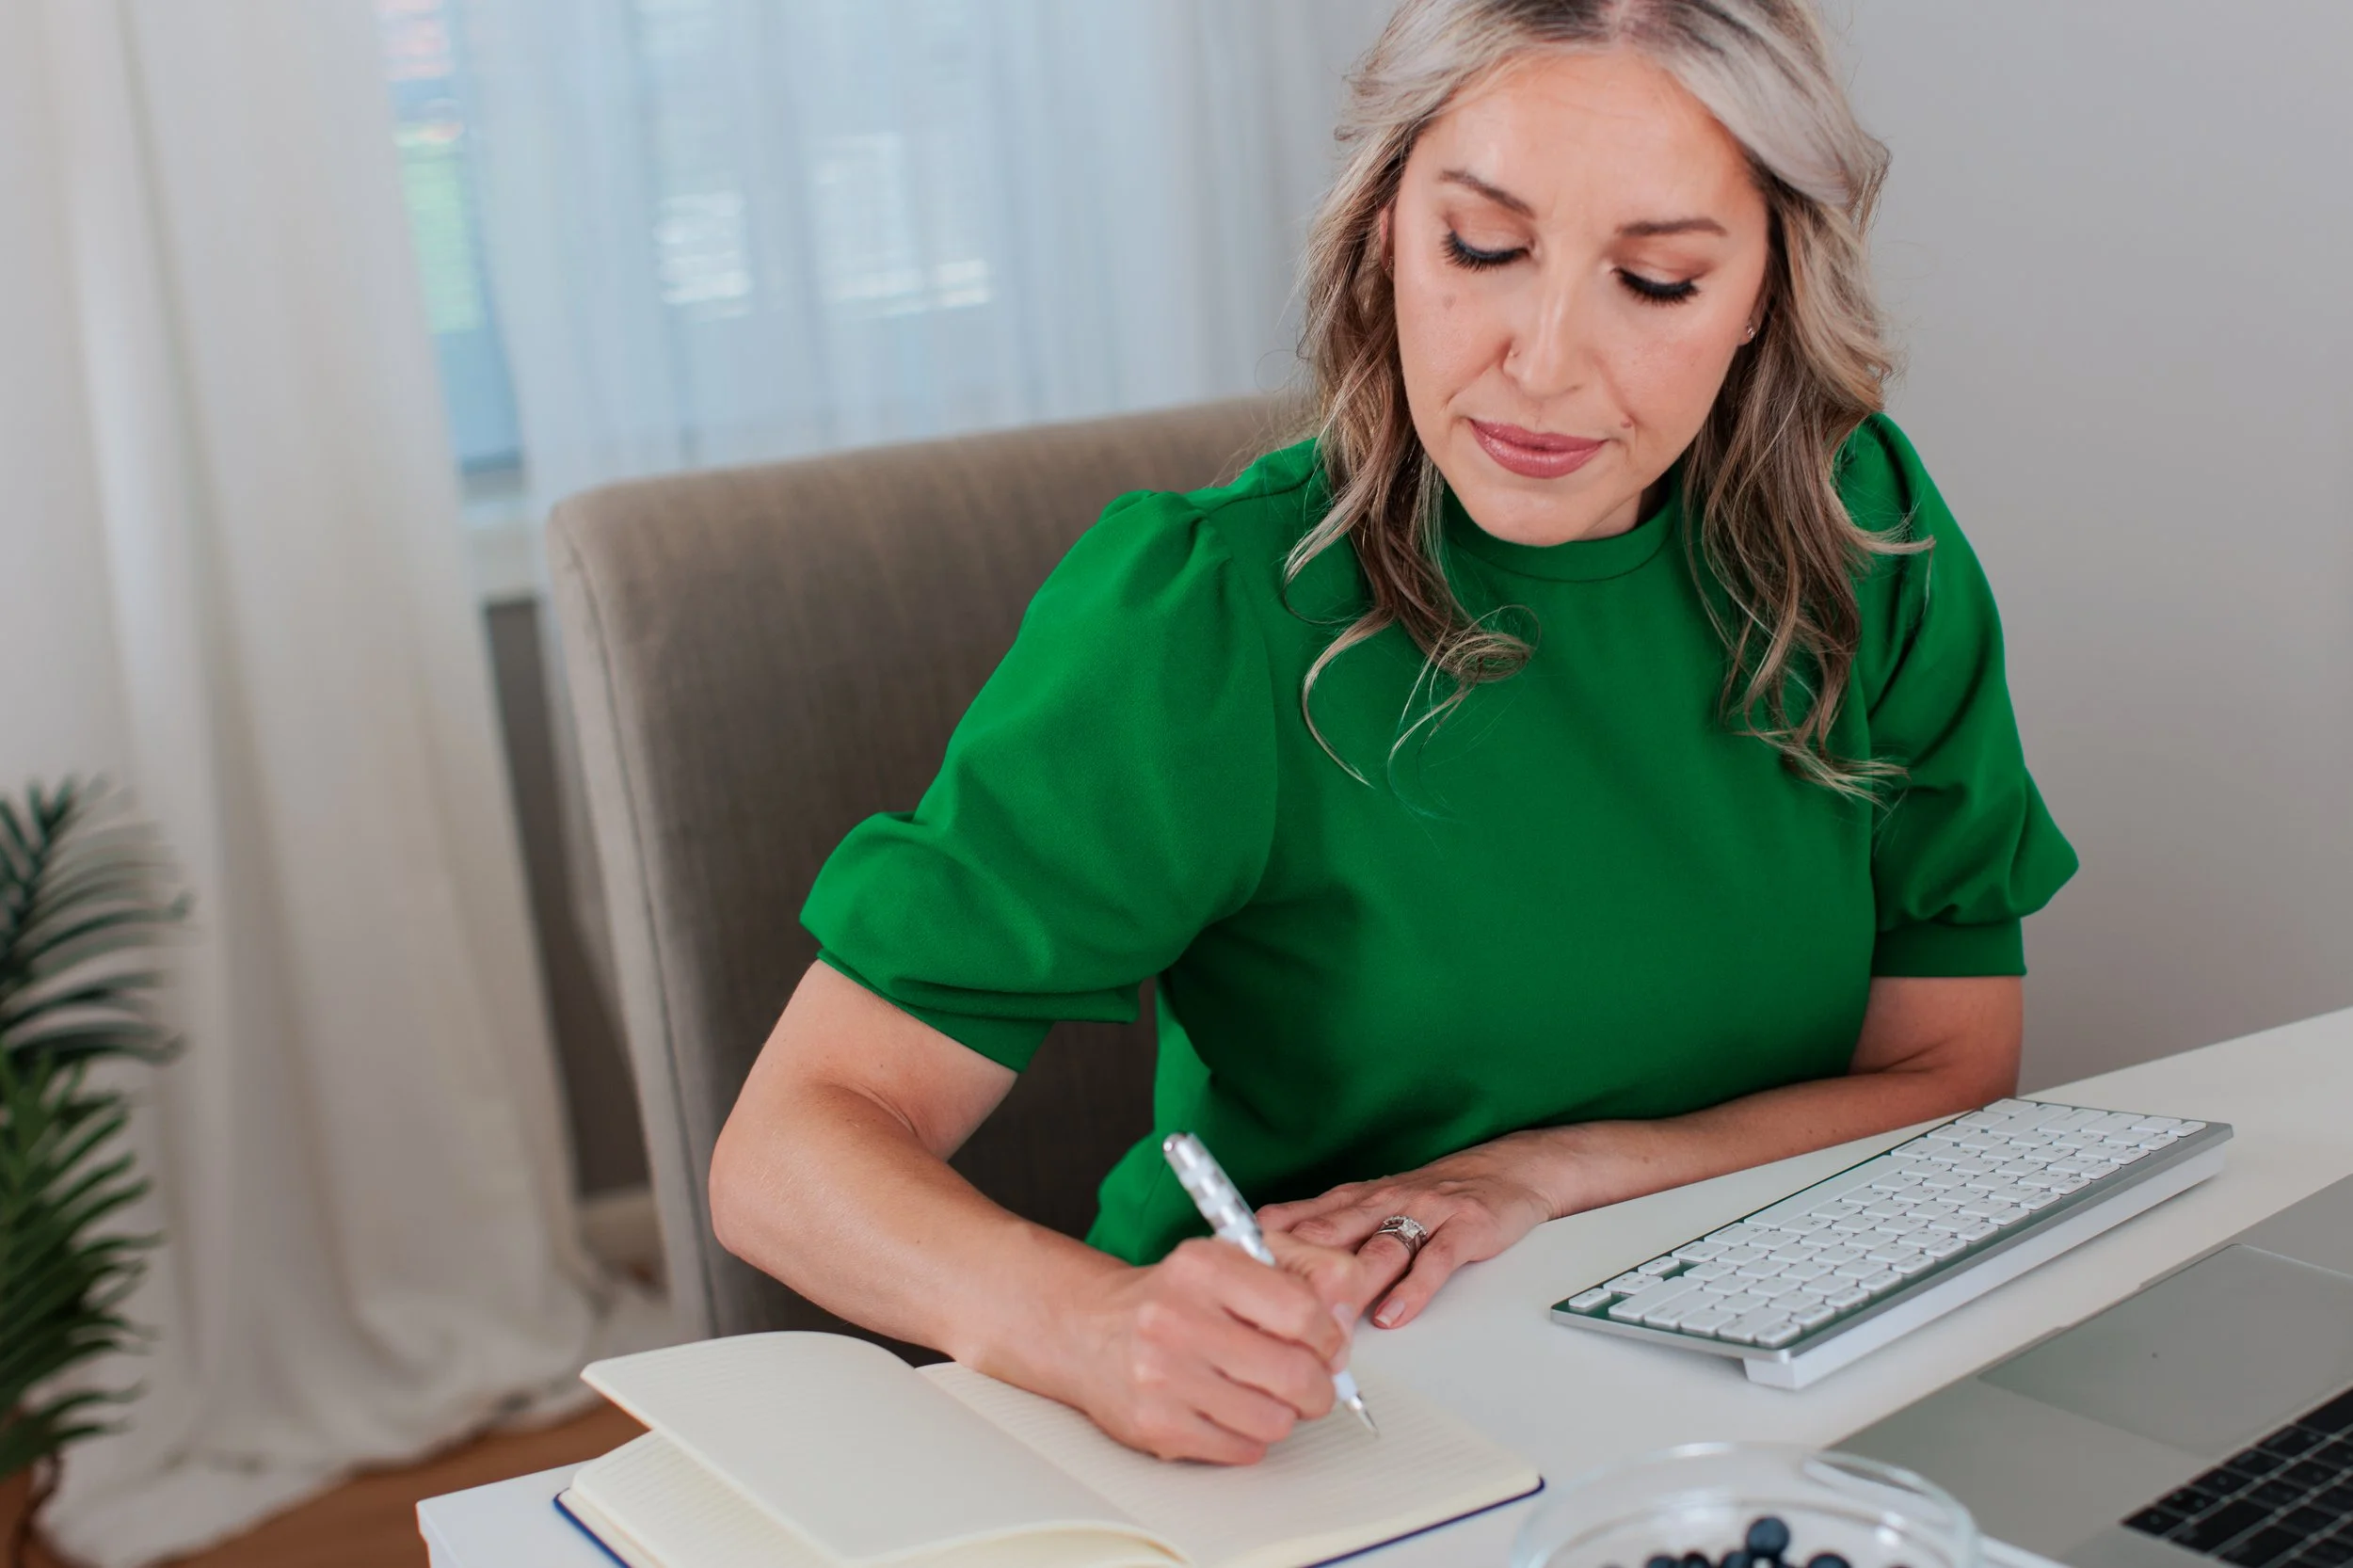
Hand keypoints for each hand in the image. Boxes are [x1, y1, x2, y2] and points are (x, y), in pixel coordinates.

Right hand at [1051, 1232, 1370, 1464]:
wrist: (1088, 1329)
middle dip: (1318, 1388)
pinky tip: (1229, 1412)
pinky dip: (1249, 1437)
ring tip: (1263, 1395)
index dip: (1330, 1337)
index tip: (1326, 1344)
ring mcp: (1163, 1376)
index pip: (1303, 1311)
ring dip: (1283, 1415)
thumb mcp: (1230, 1260)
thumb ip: (1300, 1273)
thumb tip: (1347, 1320)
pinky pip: (1242, 1449)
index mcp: (1204, 1266)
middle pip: (1295, 1374)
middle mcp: (1177, 1317)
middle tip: (1311, 1384)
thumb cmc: (1173, 1297)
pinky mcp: (1156, 1425)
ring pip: (1274, 1420)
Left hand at [1257, 1132, 1560, 1329]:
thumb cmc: (1434, 1195)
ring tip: (1325, 1323)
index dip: (1263, 1249)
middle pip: (1329, 1235)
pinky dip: (1412, 1290)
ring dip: (1350, 1285)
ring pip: (1379, 1247)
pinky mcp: (1463, 1228)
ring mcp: (1423, 1213)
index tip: (1231, 1275)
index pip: (1298, 1221)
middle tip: (1266, 1307)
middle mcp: (1382, 1202)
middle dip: (1294, 1270)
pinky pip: (1434, 1260)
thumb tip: (1263, 1254)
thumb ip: (1324, 1227)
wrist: (1508, 1169)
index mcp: (1353, 1200)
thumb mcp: (1370, 1203)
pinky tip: (1393, 1315)